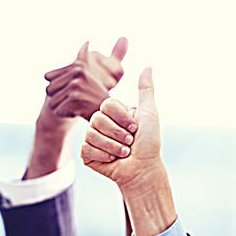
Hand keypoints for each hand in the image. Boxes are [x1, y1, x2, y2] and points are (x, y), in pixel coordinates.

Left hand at [44, 38, 128, 119]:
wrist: (108, 112)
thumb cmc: (95, 94)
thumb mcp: (89, 73)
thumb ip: (84, 58)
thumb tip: (86, 42)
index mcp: (77, 67)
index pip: (48, 76)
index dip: (57, 86)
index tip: (70, 89)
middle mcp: (77, 73)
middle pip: (48, 90)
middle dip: (59, 98)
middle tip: (74, 100)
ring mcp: (76, 85)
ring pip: (52, 102)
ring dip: (62, 108)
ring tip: (76, 106)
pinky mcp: (75, 99)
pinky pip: (58, 111)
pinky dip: (66, 114)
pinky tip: (78, 112)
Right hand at [81, 68, 159, 191]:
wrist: (143, 169)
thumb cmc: (149, 142)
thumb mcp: (149, 113)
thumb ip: (146, 90)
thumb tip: (148, 66)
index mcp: (114, 112)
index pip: (106, 104)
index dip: (121, 117)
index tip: (135, 127)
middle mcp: (102, 123)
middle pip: (97, 119)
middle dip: (117, 133)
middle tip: (130, 142)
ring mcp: (93, 138)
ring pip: (91, 134)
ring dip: (112, 146)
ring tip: (123, 152)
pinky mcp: (87, 154)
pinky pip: (86, 149)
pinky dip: (103, 156)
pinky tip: (112, 160)